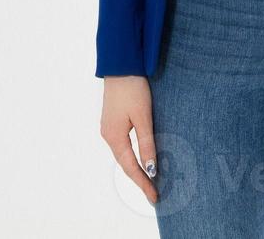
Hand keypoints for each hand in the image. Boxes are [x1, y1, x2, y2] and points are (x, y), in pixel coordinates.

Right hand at [101, 75, 157, 203]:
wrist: (121, 66)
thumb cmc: (133, 89)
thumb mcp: (143, 116)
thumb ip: (147, 142)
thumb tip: (151, 168)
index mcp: (115, 137)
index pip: (131, 168)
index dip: (143, 183)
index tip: (154, 197)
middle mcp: (108, 136)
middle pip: (125, 164)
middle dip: (140, 179)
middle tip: (154, 193)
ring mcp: (109, 128)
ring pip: (124, 155)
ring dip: (136, 168)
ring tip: (149, 180)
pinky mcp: (113, 121)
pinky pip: (123, 144)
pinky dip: (133, 155)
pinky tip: (140, 158)